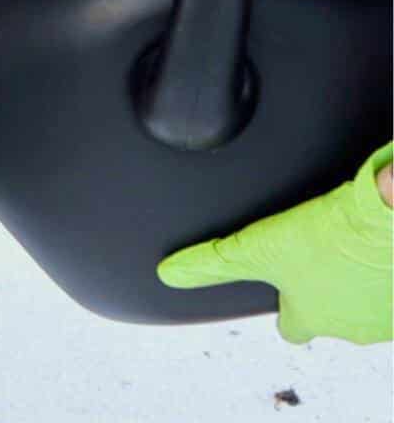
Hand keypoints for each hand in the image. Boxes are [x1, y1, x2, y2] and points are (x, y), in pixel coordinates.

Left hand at [158, 143, 393, 344]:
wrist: (392, 214)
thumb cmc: (332, 234)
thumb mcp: (256, 247)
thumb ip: (212, 262)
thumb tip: (170, 274)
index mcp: (311, 318)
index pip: (292, 329)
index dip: (285, 308)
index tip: (281, 291)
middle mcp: (351, 325)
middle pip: (330, 314)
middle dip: (322, 290)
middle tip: (317, 256)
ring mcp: (384, 312)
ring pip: (363, 300)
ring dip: (355, 280)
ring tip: (345, 245)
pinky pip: (392, 286)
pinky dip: (385, 270)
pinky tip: (375, 246)